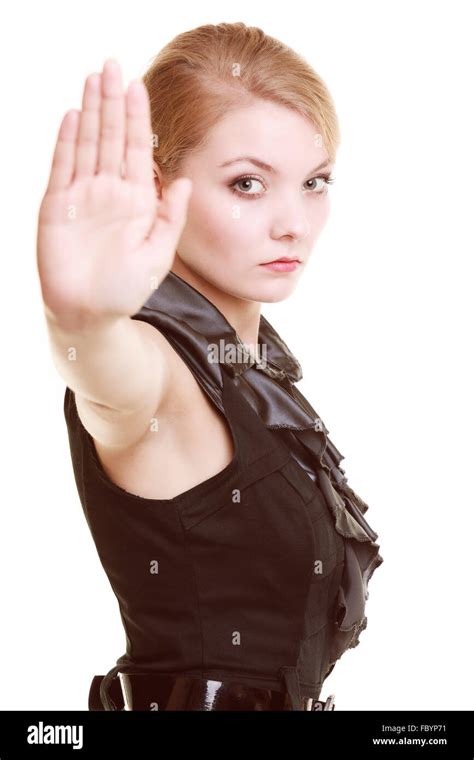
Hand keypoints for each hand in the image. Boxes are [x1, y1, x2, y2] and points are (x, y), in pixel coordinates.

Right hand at [37, 58, 191, 326]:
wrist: (90, 315)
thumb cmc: (126, 290)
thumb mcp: (158, 254)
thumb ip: (170, 217)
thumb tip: (184, 180)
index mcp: (136, 200)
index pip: (137, 149)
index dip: (137, 118)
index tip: (139, 86)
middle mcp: (109, 192)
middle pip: (110, 137)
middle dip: (112, 102)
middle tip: (113, 65)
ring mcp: (81, 197)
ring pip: (86, 144)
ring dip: (89, 111)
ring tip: (93, 78)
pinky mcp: (56, 207)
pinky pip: (61, 167)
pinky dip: (65, 142)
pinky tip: (71, 116)